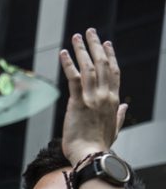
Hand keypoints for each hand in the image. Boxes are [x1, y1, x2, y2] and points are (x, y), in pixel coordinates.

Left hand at [59, 29, 126, 163]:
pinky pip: (73, 79)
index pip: (113, 72)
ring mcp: (92, 98)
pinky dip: (68, 64)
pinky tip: (63, 54)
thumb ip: (119, 116)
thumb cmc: (99, 146)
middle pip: (102, 64)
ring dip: (81, 50)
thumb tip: (124, 107)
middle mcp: (105, 96)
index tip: (106, 44)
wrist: (91, 156)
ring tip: (76, 37)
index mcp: (113, 101)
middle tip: (90, 32)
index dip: (110, 56)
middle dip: (95, 46)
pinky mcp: (77, 103)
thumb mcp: (114, 129)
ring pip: (88, 67)